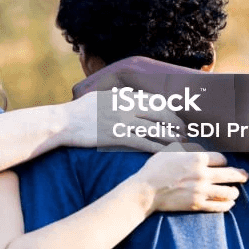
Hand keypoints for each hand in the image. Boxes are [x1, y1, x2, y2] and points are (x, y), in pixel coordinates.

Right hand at [64, 90, 186, 153]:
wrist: (63, 122)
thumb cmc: (78, 111)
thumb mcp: (99, 97)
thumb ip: (117, 96)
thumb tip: (131, 95)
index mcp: (124, 97)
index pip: (155, 102)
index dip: (170, 111)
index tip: (179, 118)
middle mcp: (126, 107)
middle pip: (160, 114)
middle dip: (176, 124)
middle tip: (186, 132)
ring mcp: (123, 122)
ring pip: (155, 129)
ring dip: (171, 137)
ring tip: (181, 144)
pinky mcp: (117, 137)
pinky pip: (143, 142)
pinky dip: (158, 147)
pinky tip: (167, 153)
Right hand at [134, 149, 247, 212]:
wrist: (146, 191)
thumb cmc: (155, 169)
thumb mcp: (170, 151)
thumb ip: (187, 149)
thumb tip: (197, 147)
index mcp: (197, 158)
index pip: (222, 159)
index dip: (223, 162)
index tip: (222, 164)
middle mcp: (203, 174)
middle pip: (231, 174)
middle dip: (241, 175)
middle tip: (245, 176)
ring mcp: (201, 191)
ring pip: (229, 192)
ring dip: (234, 191)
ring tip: (234, 191)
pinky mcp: (198, 205)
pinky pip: (219, 206)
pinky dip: (227, 205)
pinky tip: (228, 203)